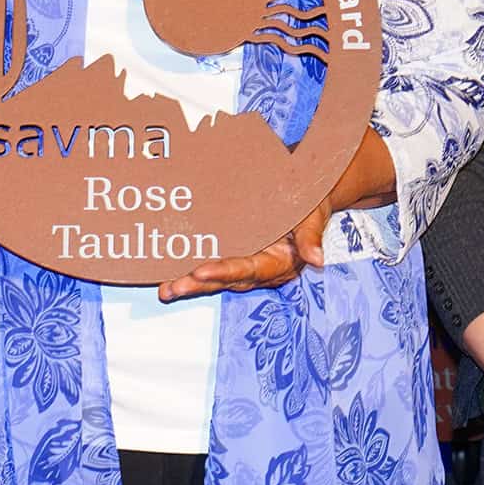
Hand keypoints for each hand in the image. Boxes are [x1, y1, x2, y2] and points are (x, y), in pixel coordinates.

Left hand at [156, 200, 328, 301]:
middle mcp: (262, 269)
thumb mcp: (314, 216)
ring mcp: (248, 264)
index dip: (225, 272)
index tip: (201, 271)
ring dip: (192, 284)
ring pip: (217, 278)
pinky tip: (170, 275)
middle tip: (173, 288)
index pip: (249, 270)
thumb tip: (318, 261)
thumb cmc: (310, 202)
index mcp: (280, 263)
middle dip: (199, 285)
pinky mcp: (238, 254)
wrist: (308, 194)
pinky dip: (194, 272)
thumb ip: (311, 238)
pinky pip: (215, 266)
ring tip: (166, 290)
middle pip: (228, 279)